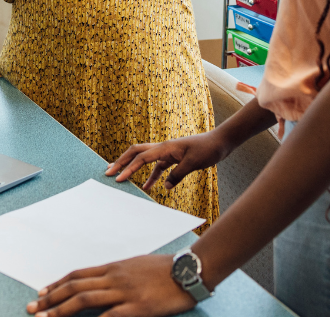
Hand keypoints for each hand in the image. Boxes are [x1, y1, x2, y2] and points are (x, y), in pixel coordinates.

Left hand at [26, 255, 194, 316]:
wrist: (190, 270)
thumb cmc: (165, 270)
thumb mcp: (136, 266)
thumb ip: (117, 275)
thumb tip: (101, 282)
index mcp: (113, 268)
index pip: (77, 275)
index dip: (57, 284)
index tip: (41, 292)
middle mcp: (114, 278)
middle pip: (75, 287)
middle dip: (50, 299)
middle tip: (32, 308)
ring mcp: (125, 292)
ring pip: (85, 300)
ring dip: (61, 310)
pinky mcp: (138, 308)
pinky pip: (110, 316)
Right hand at [105, 131, 231, 192]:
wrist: (221, 141)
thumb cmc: (208, 149)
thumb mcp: (194, 163)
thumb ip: (178, 174)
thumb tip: (165, 187)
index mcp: (165, 148)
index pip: (141, 158)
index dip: (128, 168)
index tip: (117, 178)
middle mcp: (163, 148)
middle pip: (136, 152)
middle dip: (121, 161)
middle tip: (108, 172)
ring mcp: (168, 152)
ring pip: (145, 159)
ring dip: (133, 167)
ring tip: (121, 177)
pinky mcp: (174, 158)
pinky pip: (158, 167)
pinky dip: (151, 176)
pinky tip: (149, 187)